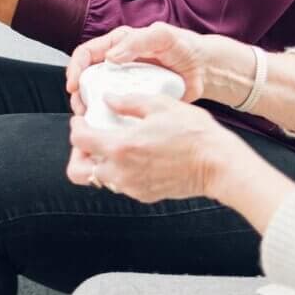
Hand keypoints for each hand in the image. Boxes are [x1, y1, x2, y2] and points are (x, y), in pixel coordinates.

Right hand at [66, 22, 207, 115]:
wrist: (203, 69)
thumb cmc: (183, 46)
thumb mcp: (161, 36)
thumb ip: (137, 41)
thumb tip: (111, 57)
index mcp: (118, 44)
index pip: (87, 53)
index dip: (75, 67)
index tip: (73, 84)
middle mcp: (118, 63)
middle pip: (87, 78)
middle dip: (79, 93)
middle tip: (81, 108)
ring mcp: (126, 83)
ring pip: (98, 96)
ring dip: (90, 107)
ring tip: (92, 119)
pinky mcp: (135, 100)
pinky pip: (116, 109)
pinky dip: (108, 117)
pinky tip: (108, 126)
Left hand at [67, 94, 240, 203]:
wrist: (217, 164)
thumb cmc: (193, 133)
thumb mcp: (159, 105)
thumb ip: (128, 102)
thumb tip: (109, 100)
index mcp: (121, 147)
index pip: (79, 140)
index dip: (76, 126)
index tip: (82, 118)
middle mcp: (121, 172)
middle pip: (78, 170)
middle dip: (79, 153)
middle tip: (91, 136)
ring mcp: (132, 187)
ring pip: (98, 178)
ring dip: (99, 161)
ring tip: (114, 143)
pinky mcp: (143, 195)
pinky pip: (119, 184)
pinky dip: (119, 170)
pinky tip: (134, 154)